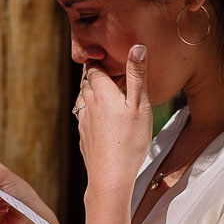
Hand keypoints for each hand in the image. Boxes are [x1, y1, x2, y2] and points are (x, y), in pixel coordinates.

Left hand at [75, 44, 153, 194]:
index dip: (99, 60)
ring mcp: (83, 121)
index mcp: (101, 94)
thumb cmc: (130, 142)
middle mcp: (87, 105)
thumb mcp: (140, 106)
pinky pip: (83, 115)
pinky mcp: (83, 136)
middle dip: (95, 73)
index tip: (105, 53)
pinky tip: (100, 114)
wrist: (110, 176)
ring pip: (83, 98)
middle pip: (86, 82)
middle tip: (106, 67)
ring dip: (91, 90)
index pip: (94, 68)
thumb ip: (137, 76)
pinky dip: (90, 108)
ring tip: (104, 88)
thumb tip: (137, 46)